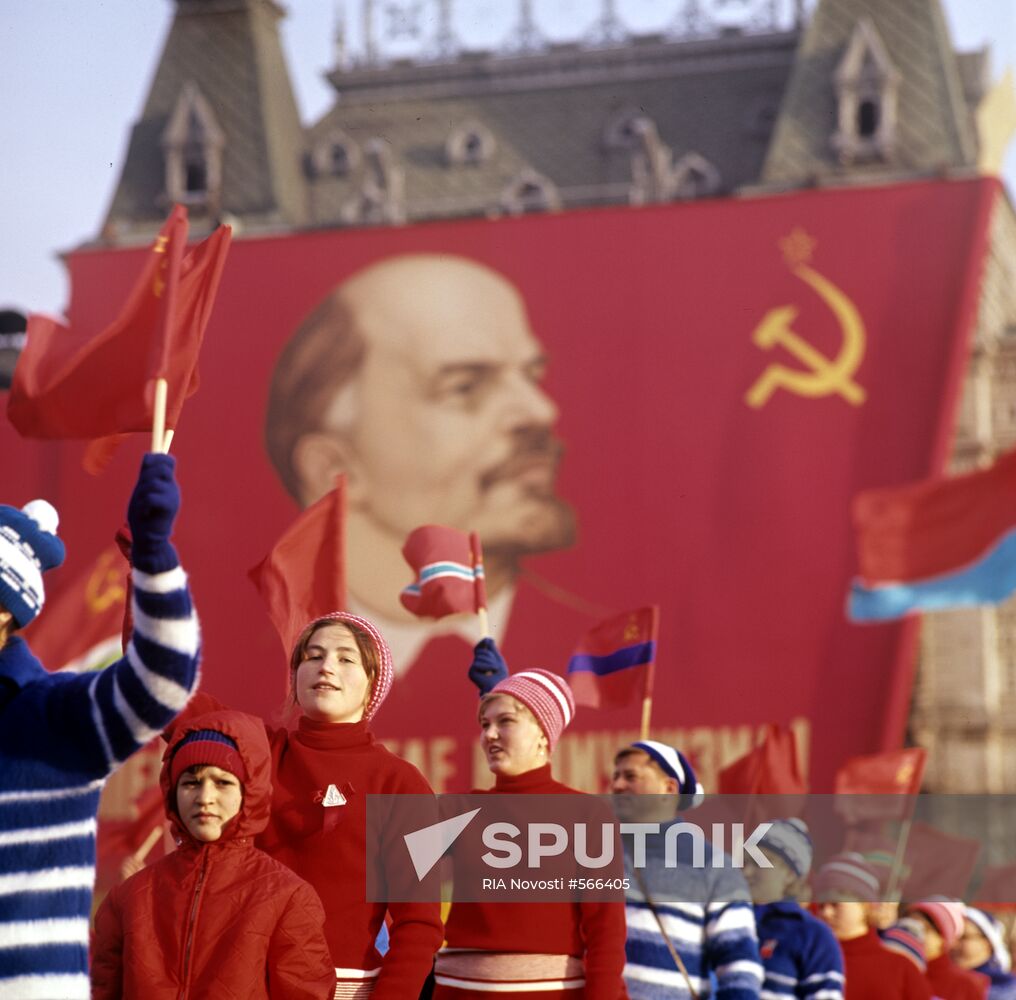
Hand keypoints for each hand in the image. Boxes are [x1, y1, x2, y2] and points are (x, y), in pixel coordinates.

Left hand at [128, 454, 179, 570]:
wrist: (150, 541)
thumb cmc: (143, 518)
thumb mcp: (142, 492)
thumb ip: (146, 475)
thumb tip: (149, 455)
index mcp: (166, 483)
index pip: (167, 460)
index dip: (156, 458)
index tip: (145, 468)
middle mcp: (172, 487)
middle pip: (162, 466)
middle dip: (146, 475)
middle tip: (142, 491)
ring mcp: (173, 496)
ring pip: (153, 482)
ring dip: (142, 493)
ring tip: (142, 506)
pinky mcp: (170, 507)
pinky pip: (152, 497)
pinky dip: (144, 505)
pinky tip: (145, 513)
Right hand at [468, 637, 507, 695]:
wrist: (499, 687)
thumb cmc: (500, 676)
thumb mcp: (498, 660)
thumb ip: (492, 650)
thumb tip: (488, 638)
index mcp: (483, 662)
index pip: (479, 649)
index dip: (481, 644)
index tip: (487, 639)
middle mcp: (476, 666)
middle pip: (480, 652)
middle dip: (490, 655)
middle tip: (496, 665)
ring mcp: (473, 669)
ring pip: (480, 656)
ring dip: (490, 662)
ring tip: (495, 670)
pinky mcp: (471, 673)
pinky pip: (478, 663)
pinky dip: (487, 667)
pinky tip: (489, 674)